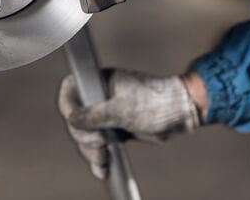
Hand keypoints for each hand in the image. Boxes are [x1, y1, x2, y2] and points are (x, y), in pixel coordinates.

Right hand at [58, 69, 203, 178]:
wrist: (180, 114)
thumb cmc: (156, 102)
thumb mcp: (124, 109)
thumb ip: (96, 114)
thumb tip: (73, 119)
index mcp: (99, 81)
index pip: (69, 92)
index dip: (69, 109)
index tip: (78, 124)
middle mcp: (99, 96)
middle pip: (75, 120)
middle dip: (84, 137)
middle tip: (101, 145)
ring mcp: (105, 114)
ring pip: (85, 135)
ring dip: (91, 151)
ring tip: (105, 160)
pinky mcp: (113, 129)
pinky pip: (98, 144)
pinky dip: (99, 157)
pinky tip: (104, 168)